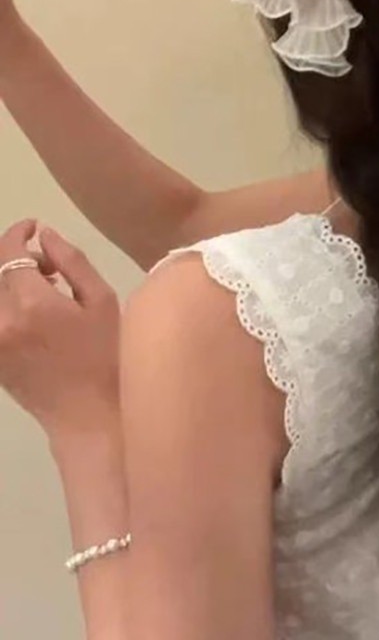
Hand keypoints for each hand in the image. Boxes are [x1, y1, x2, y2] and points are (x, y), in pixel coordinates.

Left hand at [0, 221, 119, 443]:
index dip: (17, 233)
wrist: (87, 414)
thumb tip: (44, 236)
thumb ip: (72, 262)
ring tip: (44, 289)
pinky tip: (34, 312)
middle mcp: (0, 320)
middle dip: (16, 258)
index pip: (7, 253)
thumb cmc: (106, 355)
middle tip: (49, 265)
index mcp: (30, 303)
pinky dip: (8, 304)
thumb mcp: (101, 301)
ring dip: (10, 282)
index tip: (33, 227)